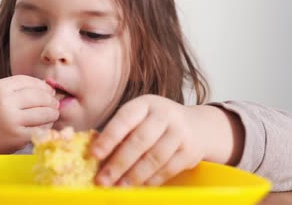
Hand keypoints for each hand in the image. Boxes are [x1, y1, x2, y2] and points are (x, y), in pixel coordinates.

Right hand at [0, 75, 58, 155]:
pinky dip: (47, 127)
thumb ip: (17, 89)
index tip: (49, 91)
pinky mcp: (17, 136)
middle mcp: (5, 102)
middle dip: (51, 100)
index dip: (43, 86)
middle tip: (55, 104)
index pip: (29, 81)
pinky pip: (41, 129)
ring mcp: (11, 120)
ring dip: (52, 113)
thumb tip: (48, 88)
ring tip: (53, 114)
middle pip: (39, 96)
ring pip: (44, 112)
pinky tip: (45, 126)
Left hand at [90, 95, 209, 186]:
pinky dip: (150, 181)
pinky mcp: (189, 151)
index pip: (125, 118)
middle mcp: (165, 114)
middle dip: (118, 163)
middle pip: (140, 141)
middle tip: (102, 180)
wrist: (198, 126)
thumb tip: (94, 154)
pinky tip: (138, 187)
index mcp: (146, 103)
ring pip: (154, 158)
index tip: (94, 154)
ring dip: (133, 176)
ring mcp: (180, 132)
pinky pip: (167, 169)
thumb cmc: (158, 124)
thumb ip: (121, 132)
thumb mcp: (141, 118)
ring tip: (118, 188)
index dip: (109, 137)